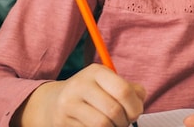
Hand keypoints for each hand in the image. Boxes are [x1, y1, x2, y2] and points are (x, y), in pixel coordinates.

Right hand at [14, 64, 145, 126]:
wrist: (53, 102)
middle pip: (114, 110)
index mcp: (96, 71)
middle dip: (125, 121)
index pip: (123, 90)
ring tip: (113, 125)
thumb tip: (140, 100)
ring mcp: (69, 103)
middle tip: (125, 122)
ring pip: (102, 124)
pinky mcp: (63, 120)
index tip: (135, 113)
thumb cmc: (91, 93)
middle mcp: (80, 85)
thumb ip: (130, 89)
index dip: (135, 106)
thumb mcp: (108, 83)